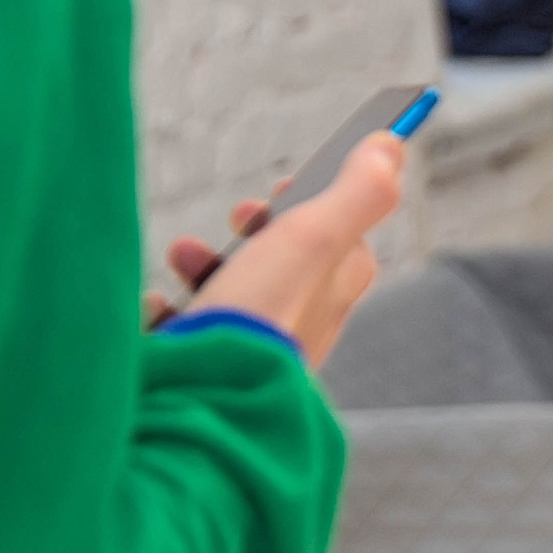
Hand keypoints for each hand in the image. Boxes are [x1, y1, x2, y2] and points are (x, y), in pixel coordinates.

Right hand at [147, 132, 405, 365]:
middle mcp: (298, 330)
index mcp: (331, 302)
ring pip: (231, 294)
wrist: (201, 407)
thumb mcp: (311, 242)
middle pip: (286, 263)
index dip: (322, 203)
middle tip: (241, 214)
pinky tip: (159, 309)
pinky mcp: (207, 374)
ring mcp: (251, 353)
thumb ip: (356, 194)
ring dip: (204, 263)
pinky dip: (170, 312)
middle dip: (256, 228)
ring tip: (182, 254)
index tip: (287, 183)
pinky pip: (186, 332)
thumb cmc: (259, 319)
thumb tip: (392, 145)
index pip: (347, 244)